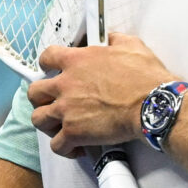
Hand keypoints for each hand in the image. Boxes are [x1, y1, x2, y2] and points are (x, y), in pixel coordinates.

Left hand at [31, 34, 178, 156]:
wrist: (152, 104)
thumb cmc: (145, 76)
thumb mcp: (132, 45)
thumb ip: (115, 40)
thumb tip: (111, 39)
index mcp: (76, 61)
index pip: (47, 57)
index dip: (47, 64)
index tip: (51, 70)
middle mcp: (65, 85)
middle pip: (35, 92)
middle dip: (41, 98)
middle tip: (53, 102)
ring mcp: (67, 110)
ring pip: (38, 119)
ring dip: (48, 124)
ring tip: (60, 128)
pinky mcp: (74, 132)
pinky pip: (57, 145)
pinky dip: (64, 148)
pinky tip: (75, 147)